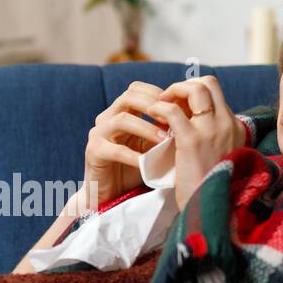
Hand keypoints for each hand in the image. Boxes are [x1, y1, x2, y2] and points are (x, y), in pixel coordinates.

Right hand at [81, 81, 169, 208]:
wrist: (108, 194)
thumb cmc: (133, 169)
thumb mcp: (149, 145)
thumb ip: (161, 130)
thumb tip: (189, 118)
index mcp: (119, 111)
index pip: (136, 89)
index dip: (156, 93)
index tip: (176, 106)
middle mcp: (106, 118)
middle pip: (128, 97)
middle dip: (153, 106)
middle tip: (172, 119)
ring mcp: (98, 134)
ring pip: (121, 120)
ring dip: (146, 128)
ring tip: (164, 140)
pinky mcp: (93, 153)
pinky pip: (114, 149)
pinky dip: (133, 155)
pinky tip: (147, 162)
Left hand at [148, 76, 246, 210]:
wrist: (212, 210)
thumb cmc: (210, 188)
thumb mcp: (219, 157)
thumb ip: (210, 139)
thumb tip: (188, 125)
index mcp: (235, 128)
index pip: (216, 94)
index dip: (194, 93)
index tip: (178, 105)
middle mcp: (227, 124)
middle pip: (208, 83)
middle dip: (184, 85)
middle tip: (167, 99)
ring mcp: (211, 130)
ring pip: (194, 89)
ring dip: (172, 91)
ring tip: (158, 104)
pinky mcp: (192, 140)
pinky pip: (173, 110)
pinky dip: (159, 107)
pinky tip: (151, 115)